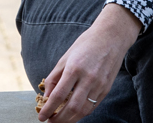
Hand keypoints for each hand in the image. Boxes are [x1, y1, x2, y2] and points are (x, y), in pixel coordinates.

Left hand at [37, 4, 140, 122]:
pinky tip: (73, 115)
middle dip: (59, 119)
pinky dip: (82, 114)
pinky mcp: (106, 89)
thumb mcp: (65, 57)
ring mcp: (99, 85)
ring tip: (60, 121)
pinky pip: (92, 106)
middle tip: (50, 122)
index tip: (41, 117)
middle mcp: (87, 79)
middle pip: (72, 107)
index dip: (49, 109)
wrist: (110, 38)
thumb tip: (46, 95)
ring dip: (70, 120)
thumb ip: (54, 77)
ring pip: (83, 110)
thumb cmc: (85, 45)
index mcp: (74, 69)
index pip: (58, 95)